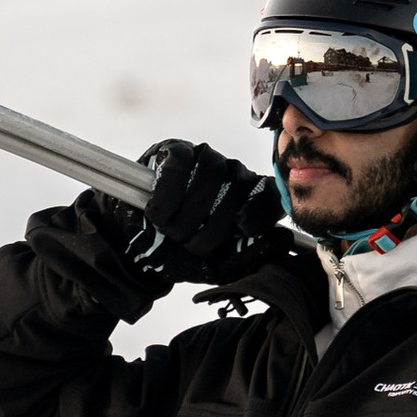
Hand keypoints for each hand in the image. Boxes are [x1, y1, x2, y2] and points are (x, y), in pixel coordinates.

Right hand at [120, 141, 289, 286]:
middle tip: (189, 244)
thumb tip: (282, 241)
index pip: (271, 195)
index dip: (261, 210)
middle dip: (213, 225)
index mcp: (249, 200)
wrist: (134, 244)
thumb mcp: (213, 266)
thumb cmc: (178, 252)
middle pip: (240, 187)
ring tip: (172, 232)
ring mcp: (205, 158)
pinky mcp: (175, 150)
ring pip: (211, 174)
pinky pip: (180, 164)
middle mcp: (232, 174)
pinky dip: (168, 193)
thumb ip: (247, 259)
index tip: (244, 229)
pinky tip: (158, 213)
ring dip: (189, 212)